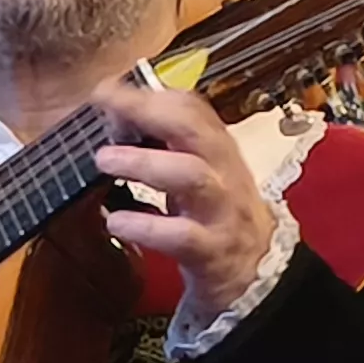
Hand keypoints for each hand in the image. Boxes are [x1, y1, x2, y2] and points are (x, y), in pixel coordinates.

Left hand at [93, 80, 279, 332]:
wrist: (258, 273)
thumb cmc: (216, 216)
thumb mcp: (200, 173)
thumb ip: (166, 147)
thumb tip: (115, 119)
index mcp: (217, 150)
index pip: (191, 108)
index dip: (149, 94)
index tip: (108, 89)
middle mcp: (223, 172)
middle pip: (195, 130)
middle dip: (150, 112)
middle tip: (107, 107)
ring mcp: (221, 211)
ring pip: (190, 176)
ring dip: (145, 162)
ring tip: (105, 159)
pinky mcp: (212, 251)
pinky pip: (181, 235)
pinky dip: (146, 226)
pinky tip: (115, 221)